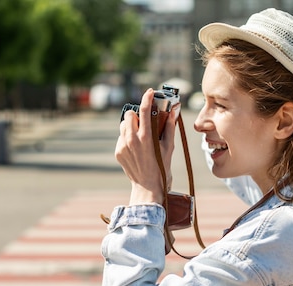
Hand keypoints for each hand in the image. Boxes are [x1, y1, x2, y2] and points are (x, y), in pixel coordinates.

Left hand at [115, 89, 176, 205]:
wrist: (148, 187)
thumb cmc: (162, 167)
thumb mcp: (169, 146)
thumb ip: (170, 126)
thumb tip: (175, 110)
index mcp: (146, 137)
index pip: (143, 110)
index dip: (146, 97)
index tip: (149, 92)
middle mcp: (132, 140)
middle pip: (129, 115)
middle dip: (136, 115)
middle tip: (144, 121)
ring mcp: (123, 146)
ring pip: (123, 125)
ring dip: (130, 126)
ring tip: (140, 136)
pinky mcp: (118, 152)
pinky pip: (121, 138)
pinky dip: (127, 138)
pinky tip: (136, 148)